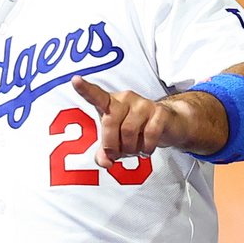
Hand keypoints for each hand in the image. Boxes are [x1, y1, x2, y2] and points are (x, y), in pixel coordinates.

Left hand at [72, 76, 222, 159]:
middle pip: (110, 122)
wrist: (168, 125)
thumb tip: (105, 162)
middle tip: (119, 154)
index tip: (75, 80)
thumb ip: (104, 153)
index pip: (96, 95)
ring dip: (130, 148)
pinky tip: (147, 150)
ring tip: (134, 150)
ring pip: (129, 131)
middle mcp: (125, 98)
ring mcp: (143, 103)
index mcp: (110, 103)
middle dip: (112, 145)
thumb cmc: (135, 131)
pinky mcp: (160, 112)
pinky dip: (146, 148)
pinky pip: (149, 134)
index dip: (85, 89)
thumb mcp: (116, 143)